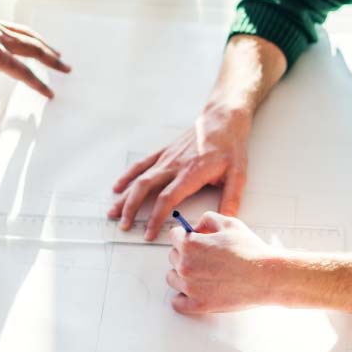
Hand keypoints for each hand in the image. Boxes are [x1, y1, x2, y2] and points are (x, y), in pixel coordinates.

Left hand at [0, 0, 69, 124]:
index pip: (22, 72)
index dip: (38, 84)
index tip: (51, 93)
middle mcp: (1, 39)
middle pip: (34, 51)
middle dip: (52, 61)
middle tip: (68, 68)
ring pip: (29, 37)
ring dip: (45, 46)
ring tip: (57, 52)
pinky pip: (19, 27)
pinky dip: (31, 34)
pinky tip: (30, 35)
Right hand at [108, 103, 251, 240]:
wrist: (222, 119)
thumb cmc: (230, 145)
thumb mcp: (238, 173)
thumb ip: (231, 198)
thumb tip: (227, 219)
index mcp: (191, 173)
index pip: (166, 199)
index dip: (155, 218)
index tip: (149, 233)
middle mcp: (174, 164)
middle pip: (145, 188)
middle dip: (131, 208)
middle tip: (124, 225)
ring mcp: (167, 157)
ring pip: (139, 177)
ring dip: (125, 195)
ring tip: (114, 211)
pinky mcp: (164, 151)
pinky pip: (141, 164)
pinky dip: (128, 176)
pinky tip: (118, 186)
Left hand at [165, 212, 281, 313]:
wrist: (266, 276)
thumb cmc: (250, 251)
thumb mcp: (230, 223)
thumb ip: (208, 219)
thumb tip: (196, 227)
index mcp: (190, 244)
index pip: (174, 235)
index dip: (185, 234)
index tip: (193, 238)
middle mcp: (185, 266)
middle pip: (173, 256)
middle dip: (185, 253)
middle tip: (204, 256)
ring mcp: (190, 287)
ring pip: (173, 278)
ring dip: (182, 274)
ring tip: (201, 273)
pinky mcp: (198, 305)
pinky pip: (177, 302)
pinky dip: (183, 297)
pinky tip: (196, 290)